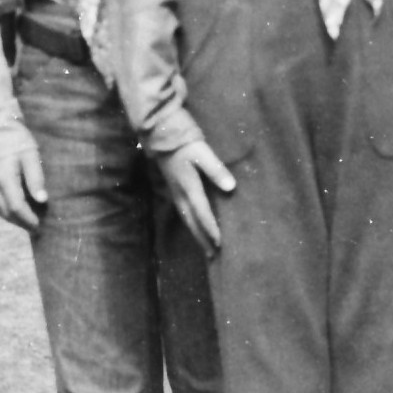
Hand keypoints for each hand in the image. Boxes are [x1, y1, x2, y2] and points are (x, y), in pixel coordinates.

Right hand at [0, 145, 47, 231]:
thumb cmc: (13, 138)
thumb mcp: (29, 153)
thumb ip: (35, 177)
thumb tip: (42, 200)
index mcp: (4, 178)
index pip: (16, 207)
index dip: (28, 219)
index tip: (41, 225)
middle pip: (6, 212)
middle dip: (22, 222)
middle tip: (38, 227)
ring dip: (13, 219)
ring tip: (29, 221)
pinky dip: (5, 211)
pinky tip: (16, 211)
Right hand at [156, 140, 235, 254]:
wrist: (162, 136)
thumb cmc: (185, 144)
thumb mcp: (203, 153)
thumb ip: (216, 170)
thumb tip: (231, 187)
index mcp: (189, 187)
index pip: (203, 214)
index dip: (212, 230)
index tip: (221, 244)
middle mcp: (181, 195)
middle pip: (193, 223)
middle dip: (203, 240)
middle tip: (214, 256)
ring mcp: (176, 195)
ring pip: (187, 221)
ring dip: (197, 236)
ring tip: (207, 250)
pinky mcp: (175, 192)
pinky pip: (184, 215)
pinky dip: (192, 226)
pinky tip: (197, 230)